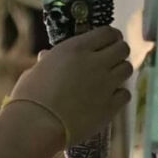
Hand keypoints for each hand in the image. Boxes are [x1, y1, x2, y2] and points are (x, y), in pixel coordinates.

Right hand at [8, 26, 132, 145]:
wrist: (38, 125)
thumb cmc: (30, 97)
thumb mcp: (36, 70)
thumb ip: (48, 61)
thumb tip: (46, 57)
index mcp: (76, 48)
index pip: (108, 32)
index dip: (111, 36)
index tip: (110, 41)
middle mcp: (95, 63)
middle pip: (123, 49)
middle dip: (119, 52)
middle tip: (112, 60)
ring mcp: (105, 85)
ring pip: (127, 69)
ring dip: (120, 72)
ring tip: (110, 79)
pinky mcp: (110, 106)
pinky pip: (125, 94)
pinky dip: (119, 95)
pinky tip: (109, 99)